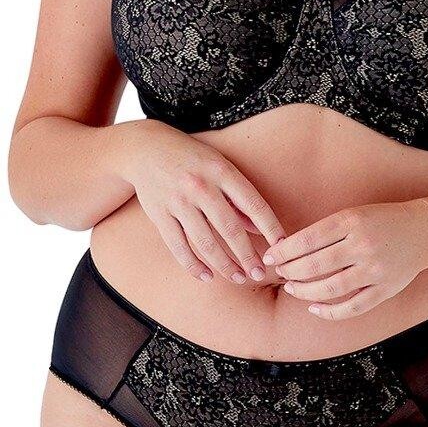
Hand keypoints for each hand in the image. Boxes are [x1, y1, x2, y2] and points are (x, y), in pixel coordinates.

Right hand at [127, 121, 285, 283]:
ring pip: (205, 242)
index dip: (271, 228)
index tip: (282, 247)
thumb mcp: (219, 167)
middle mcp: (200, 186)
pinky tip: (207, 276)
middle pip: (230, 229)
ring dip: (224, 265)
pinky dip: (194, 265)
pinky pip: (179, 247)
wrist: (145, 147)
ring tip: (238, 278)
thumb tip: (260, 229)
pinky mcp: (159, 214)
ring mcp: (178, 201)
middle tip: (260, 273)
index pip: (254, 205)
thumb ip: (238, 197)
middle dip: (248, 256)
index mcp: (221, 171)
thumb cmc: (191, 158)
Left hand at [261, 200, 427, 319]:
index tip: (271, 256)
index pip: (308, 239)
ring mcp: (375, 270)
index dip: (284, 251)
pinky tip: (314, 308)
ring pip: (330, 288)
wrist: (426, 231)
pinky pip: (353, 307)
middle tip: (279, 272)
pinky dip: (330, 311)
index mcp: (351, 221)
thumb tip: (289, 248)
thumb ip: (327, 231)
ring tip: (291, 287)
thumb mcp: (354, 214)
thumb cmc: (383, 220)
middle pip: (315, 264)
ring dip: (304, 290)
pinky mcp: (385, 290)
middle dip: (290, 271)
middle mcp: (363, 245)